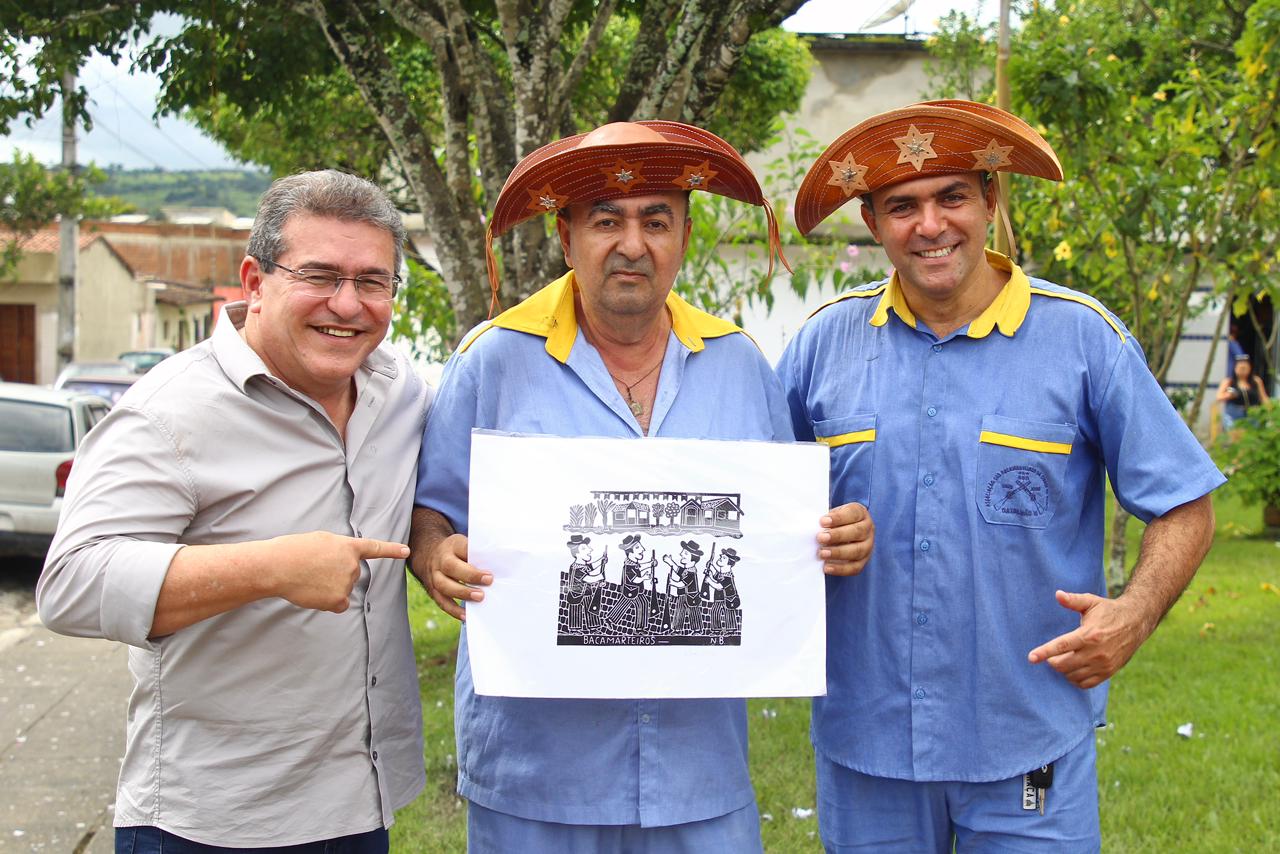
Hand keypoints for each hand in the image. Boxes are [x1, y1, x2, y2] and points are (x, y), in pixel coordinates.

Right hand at [269, 531, 408, 612]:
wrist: (279, 566)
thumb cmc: (293, 551)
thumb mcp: (321, 541)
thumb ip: (338, 551)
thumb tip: (343, 567)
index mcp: (348, 547)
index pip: (375, 548)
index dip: (392, 550)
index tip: (406, 551)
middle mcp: (353, 565)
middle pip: (350, 574)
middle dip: (335, 574)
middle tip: (313, 569)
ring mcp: (347, 583)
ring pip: (342, 589)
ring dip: (328, 587)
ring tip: (309, 578)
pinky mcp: (339, 599)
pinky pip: (339, 605)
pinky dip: (328, 602)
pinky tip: (314, 594)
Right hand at [425, 533, 491, 621]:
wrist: (429, 554)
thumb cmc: (456, 552)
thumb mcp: (466, 545)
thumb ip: (479, 553)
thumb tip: (500, 566)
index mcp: (452, 545)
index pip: (462, 548)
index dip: (475, 558)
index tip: (489, 568)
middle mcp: (441, 560)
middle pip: (451, 567)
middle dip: (470, 575)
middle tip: (488, 581)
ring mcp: (434, 576)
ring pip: (444, 585)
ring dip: (462, 593)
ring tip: (479, 598)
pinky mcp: (433, 590)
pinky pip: (441, 601)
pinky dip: (453, 610)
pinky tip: (465, 615)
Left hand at [817, 502, 873, 575]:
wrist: (844, 533)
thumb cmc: (835, 522)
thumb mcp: (832, 515)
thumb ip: (826, 519)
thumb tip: (813, 527)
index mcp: (860, 513)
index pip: (853, 513)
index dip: (838, 518)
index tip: (822, 521)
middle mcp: (868, 529)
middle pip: (857, 532)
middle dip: (838, 535)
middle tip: (820, 538)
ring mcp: (868, 546)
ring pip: (857, 551)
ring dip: (838, 553)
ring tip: (822, 553)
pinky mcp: (863, 561)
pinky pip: (855, 567)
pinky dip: (840, 569)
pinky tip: (827, 567)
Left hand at [1027, 590, 1149, 688]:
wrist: (1136, 622)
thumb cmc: (1108, 610)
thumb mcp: (1091, 602)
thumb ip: (1073, 600)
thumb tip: (1057, 594)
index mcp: (1089, 635)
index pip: (1061, 646)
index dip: (1044, 652)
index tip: (1031, 658)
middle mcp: (1096, 652)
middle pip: (1064, 665)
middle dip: (1052, 662)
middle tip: (1051, 656)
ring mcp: (1103, 664)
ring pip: (1073, 676)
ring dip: (1063, 671)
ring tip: (1062, 660)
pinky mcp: (1108, 672)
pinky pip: (1086, 684)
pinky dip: (1075, 679)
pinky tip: (1073, 670)